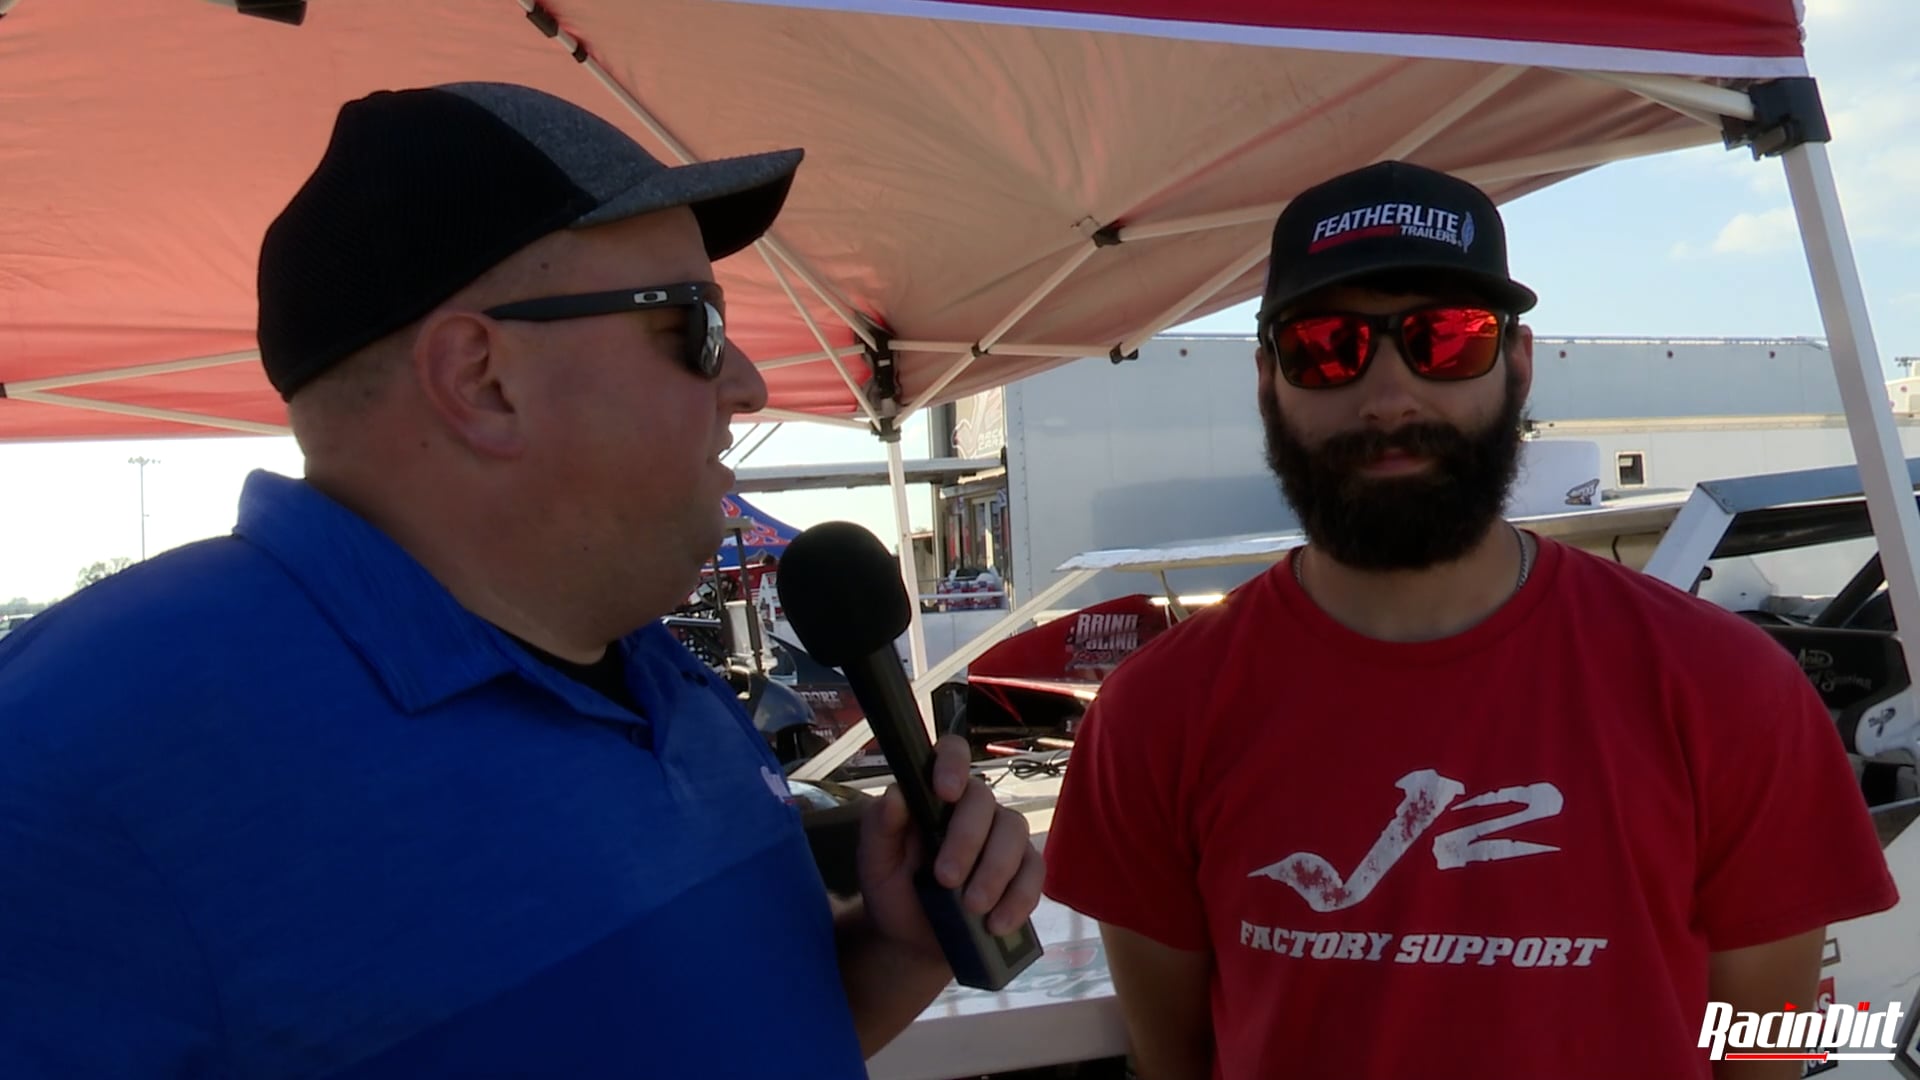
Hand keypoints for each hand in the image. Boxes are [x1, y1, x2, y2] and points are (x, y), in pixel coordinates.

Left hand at [855, 734, 1044, 964]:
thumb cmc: (894, 890)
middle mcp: (974, 809)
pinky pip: (1034, 873)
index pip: (952, 755)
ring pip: (1014, 833)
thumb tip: (895, 795)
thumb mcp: (874, 862)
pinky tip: (997, 922)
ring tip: (972, 907)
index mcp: (936, 796)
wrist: (913, 941)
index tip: (944, 792)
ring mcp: (1003, 837)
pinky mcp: (1024, 870)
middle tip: (945, 879)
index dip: (952, 764)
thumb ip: (879, 827)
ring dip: (994, 872)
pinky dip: (1018, 898)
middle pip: (984, 801)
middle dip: (967, 840)